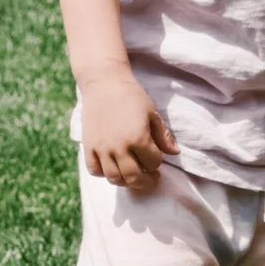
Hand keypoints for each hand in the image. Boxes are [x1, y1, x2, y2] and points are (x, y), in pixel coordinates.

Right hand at [79, 73, 179, 190]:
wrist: (104, 83)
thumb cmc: (132, 96)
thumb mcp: (152, 113)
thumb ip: (163, 136)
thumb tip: (175, 153)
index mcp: (138, 138)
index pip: (153, 162)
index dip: (157, 162)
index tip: (157, 158)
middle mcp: (119, 147)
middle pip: (134, 177)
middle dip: (146, 181)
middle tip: (151, 178)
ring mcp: (102, 149)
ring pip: (114, 178)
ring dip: (127, 182)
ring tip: (133, 176)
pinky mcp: (88, 147)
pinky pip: (95, 170)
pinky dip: (104, 174)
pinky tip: (113, 168)